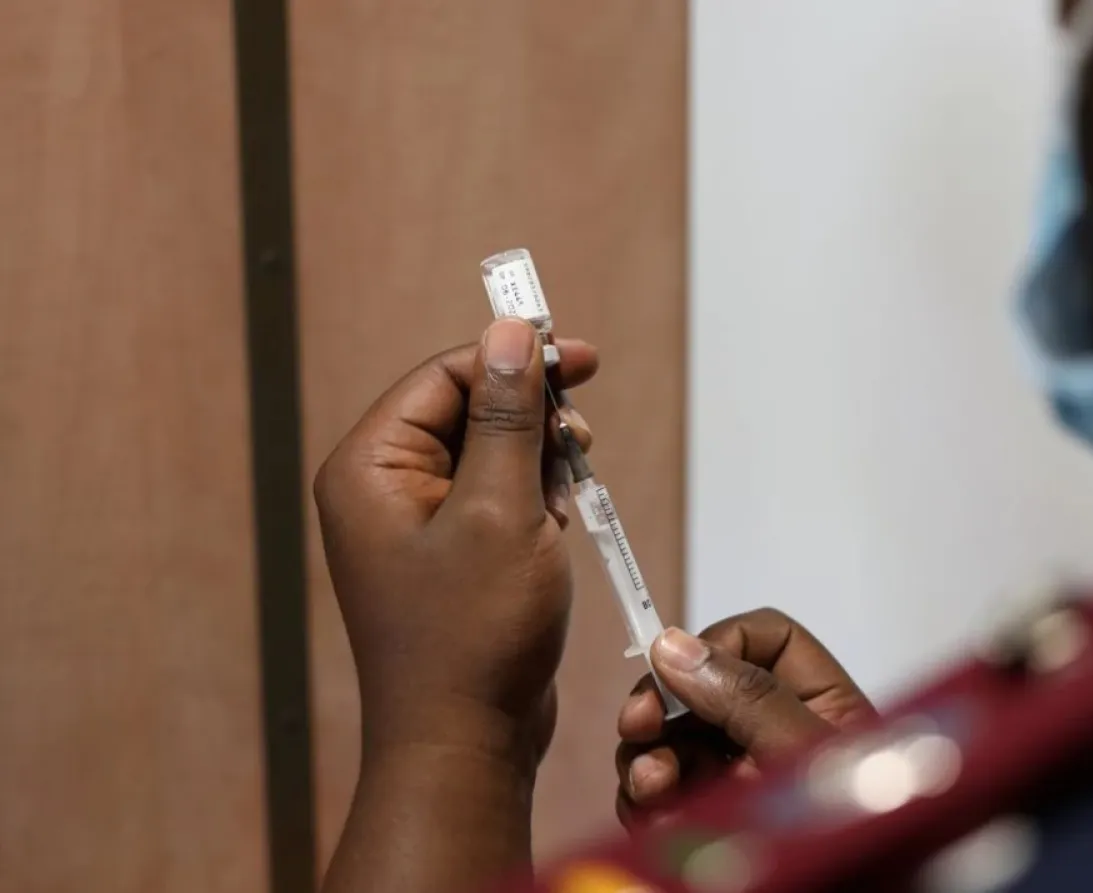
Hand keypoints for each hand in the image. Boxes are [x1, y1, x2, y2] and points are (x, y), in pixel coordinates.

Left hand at [315, 318, 597, 765]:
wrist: (466, 741)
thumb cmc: (473, 634)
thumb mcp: (501, 509)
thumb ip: (507, 415)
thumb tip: (510, 332)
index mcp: (370, 468)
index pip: (444, 376)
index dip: (513, 359)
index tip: (579, 358)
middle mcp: (382, 489)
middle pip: (466, 408)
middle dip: (531, 416)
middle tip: (580, 434)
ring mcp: (414, 524)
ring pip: (488, 452)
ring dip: (538, 459)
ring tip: (568, 490)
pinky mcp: (449, 554)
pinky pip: (494, 496)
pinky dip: (533, 497)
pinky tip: (556, 521)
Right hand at [614, 609, 874, 829]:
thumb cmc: (860, 835)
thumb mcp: (809, 757)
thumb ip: (747, 699)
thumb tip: (676, 646)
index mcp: (823, 707)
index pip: (766, 639)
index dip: (719, 640)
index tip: (677, 666)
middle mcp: (777, 739)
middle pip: (702, 688)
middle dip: (664, 705)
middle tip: (638, 726)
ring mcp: (740, 785)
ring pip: (670, 744)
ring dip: (647, 757)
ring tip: (652, 786)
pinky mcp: (709, 828)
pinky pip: (659, 799)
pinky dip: (645, 802)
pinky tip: (651, 815)